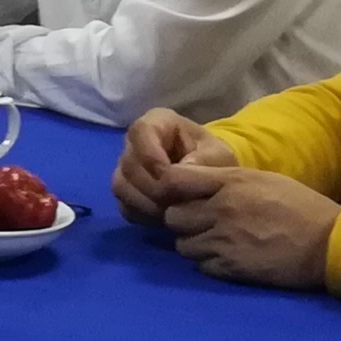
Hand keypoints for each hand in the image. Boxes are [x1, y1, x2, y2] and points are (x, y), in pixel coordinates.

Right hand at [112, 110, 233, 225]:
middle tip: (175, 201)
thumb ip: (204, 161)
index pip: (140, 131)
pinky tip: (163, 218)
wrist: (211, 180)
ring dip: (146, 203)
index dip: (150, 154)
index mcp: (158, 122)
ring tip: (171, 212)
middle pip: (128, 162)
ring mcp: (127, 167)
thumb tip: (180, 173)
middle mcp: (136, 142)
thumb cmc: (214, 160)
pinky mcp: (127, 191)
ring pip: (121, 185)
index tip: (169, 175)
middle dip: (151, 185)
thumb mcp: (219, 156)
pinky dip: (142, 214)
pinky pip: (124, 204)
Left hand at [160, 167, 340, 289]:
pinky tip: (227, 257)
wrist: (329, 244)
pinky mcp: (231, 268)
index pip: (173, 180)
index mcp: (230, 183)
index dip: (170, 188)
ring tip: (214, 242)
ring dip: (194, 243)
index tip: (179, 194)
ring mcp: (224, 241)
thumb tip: (196, 182)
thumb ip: (226, 180)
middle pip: (172, 216)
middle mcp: (220, 210)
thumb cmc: (300, 206)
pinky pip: (201, 266)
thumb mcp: (263, 179)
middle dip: (182, 220)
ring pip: (182, 245)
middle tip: (199, 222)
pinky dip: (209, 263)